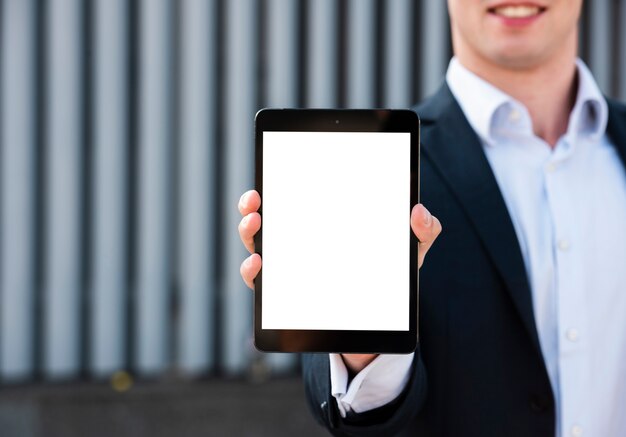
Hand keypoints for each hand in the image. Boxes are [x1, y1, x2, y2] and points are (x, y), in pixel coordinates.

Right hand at [238, 190, 441, 372]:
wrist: (384, 315)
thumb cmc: (390, 271)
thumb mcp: (410, 248)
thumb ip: (423, 230)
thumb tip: (419, 211)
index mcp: (323, 221)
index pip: (295, 196)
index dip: (279, 181)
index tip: (274, 170)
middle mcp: (299, 241)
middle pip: (266, 217)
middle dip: (253, 205)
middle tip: (256, 200)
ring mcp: (290, 267)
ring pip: (257, 246)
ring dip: (248, 233)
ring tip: (255, 224)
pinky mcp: (286, 295)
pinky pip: (262, 284)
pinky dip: (252, 273)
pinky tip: (258, 265)